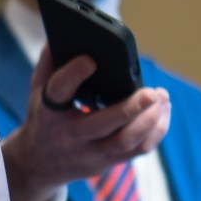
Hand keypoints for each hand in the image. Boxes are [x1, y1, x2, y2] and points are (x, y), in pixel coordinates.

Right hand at [2, 49, 169, 200]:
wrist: (38, 165)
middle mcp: (70, 134)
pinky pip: (137, 151)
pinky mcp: (106, 162)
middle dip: (132, 108)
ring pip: (125, 141)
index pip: (60, 90)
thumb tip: (61, 34)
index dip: (75, 73)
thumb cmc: (43, 119)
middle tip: (152, 92)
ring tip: (162, 99)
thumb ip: (49, 63)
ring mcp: (89, 152)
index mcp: (49, 111)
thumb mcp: (37, 91)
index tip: (92, 59)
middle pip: (104, 124)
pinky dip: (155, 132)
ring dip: (150, 121)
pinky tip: (162, 114)